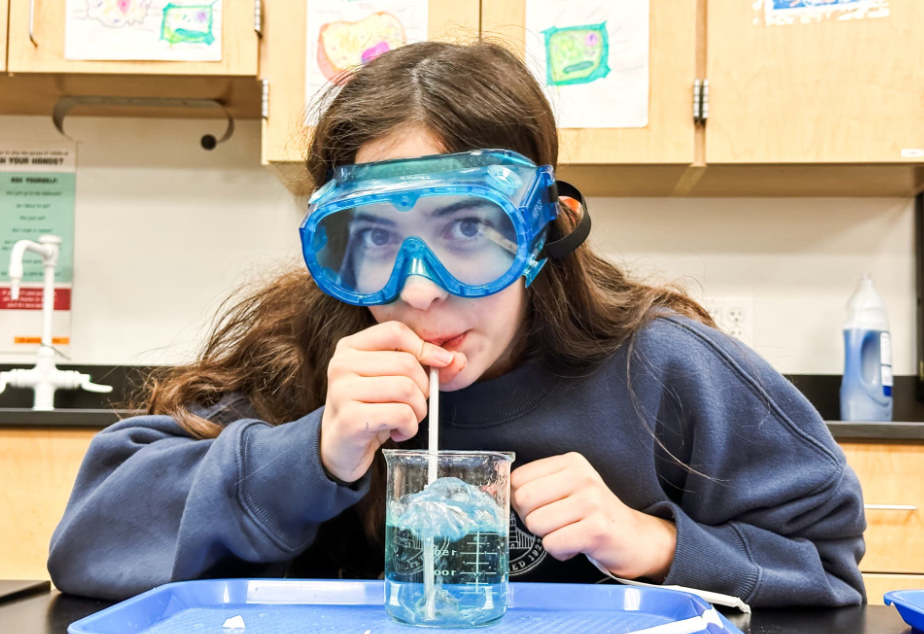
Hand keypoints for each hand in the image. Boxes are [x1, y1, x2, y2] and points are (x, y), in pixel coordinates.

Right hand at [320, 321, 467, 482]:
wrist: (340, 448)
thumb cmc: (371, 409)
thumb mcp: (394, 380)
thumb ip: (425, 366)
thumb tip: (456, 359)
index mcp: (351, 347)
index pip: (395, 331)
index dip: (424, 347)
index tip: (439, 364)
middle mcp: (342, 364)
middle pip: (406, 363)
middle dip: (424, 388)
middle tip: (416, 404)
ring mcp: (342, 391)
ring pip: (406, 389)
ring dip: (418, 410)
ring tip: (408, 419)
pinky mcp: (350, 418)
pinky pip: (401, 415)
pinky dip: (410, 427)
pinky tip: (400, 432)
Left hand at [511, 452, 676, 580]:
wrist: (633, 538)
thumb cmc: (590, 515)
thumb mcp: (564, 489)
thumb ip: (531, 487)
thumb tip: (486, 489)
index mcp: (570, 461)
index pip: (517, 478)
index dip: (523, 501)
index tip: (544, 507)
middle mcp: (582, 476)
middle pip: (523, 500)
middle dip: (532, 519)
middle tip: (556, 523)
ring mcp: (591, 501)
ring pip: (535, 524)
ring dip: (548, 537)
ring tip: (569, 532)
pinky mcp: (596, 529)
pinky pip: (552, 544)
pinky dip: (560, 551)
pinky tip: (577, 544)